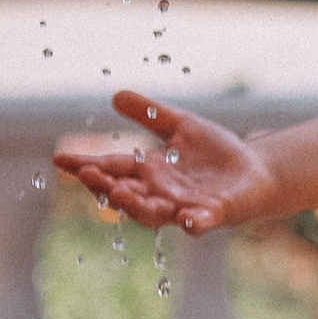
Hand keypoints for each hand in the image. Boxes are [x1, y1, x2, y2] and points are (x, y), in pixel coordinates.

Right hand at [52, 91, 277, 233]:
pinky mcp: (215, 215)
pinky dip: (192, 222)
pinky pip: (200, 223)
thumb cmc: (217, 153)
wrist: (258, 171)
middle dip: (107, 187)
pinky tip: (185, 218)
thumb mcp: (181, 126)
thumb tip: (116, 95)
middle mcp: (161, 194)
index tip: (59, 159)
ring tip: (121, 194)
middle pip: (126, 196)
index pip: (113, 169)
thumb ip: (150, 114)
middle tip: (90, 175)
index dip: (86, 166)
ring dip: (138, 206)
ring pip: (155, 214)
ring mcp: (186, 207)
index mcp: (150, 173)